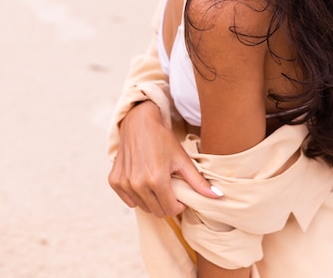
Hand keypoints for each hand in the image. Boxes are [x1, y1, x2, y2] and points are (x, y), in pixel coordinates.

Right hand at [108, 100, 221, 216]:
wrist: (139, 121)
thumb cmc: (163, 139)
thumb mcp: (182, 158)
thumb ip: (198, 181)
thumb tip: (218, 196)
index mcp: (157, 180)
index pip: (171, 210)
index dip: (179, 204)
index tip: (180, 192)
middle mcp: (138, 184)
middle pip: (157, 211)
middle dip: (166, 202)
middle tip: (169, 185)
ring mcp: (124, 183)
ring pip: (142, 207)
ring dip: (151, 199)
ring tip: (156, 180)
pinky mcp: (114, 180)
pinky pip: (128, 200)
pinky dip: (136, 194)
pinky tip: (142, 179)